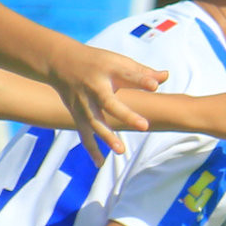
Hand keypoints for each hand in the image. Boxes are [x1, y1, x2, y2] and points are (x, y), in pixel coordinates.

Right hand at [46, 41, 165, 161]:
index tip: (155, 85)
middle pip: (109, 102)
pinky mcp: (77, 114)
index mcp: (108, 70)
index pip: (127, 74)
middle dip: (125, 115)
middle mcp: (94, 87)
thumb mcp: (117, 61)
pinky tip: (100, 164)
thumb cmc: (97, 62)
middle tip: (144, 126)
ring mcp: (83, 102)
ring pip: (94, 121)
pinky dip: (91, 149)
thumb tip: (166, 76)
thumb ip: (142, 72)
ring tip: (121, 151)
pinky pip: (84, 134)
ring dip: (107, 137)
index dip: (141, 80)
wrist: (59, 61)